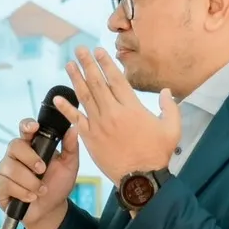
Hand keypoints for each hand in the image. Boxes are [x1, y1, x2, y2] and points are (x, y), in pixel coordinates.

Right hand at [0, 117, 80, 228]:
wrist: (51, 210)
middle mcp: (16, 155)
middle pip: (15, 146)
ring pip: (11, 168)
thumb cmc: (57, 185)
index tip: (34, 127)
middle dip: (30, 159)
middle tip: (43, 170)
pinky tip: (31, 197)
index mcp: (32, 145)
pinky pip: (6, 184)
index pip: (25, 129)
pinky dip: (22, 192)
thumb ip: (71, 147)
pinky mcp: (0, 186)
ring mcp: (5, 170)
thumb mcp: (69, 166)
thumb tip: (74, 128)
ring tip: (41, 190)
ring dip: (30, 182)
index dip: (27, 125)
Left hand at [57, 46, 180, 184]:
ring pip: (84, 97)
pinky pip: (75, 119)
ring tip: (69, 65)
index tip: (98, 51)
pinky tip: (57, 98)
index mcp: (132, 108)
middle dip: (88, 64)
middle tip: (80, 50)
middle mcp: (113, 112)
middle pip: (97, 83)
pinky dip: (65, 108)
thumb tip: (165, 91)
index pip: (116, 79)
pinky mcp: (90, 138)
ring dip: (76, 79)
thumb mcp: (172, 128)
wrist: (140, 179)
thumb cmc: (158, 154)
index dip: (106, 63)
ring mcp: (99, 125)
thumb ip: (170, 107)